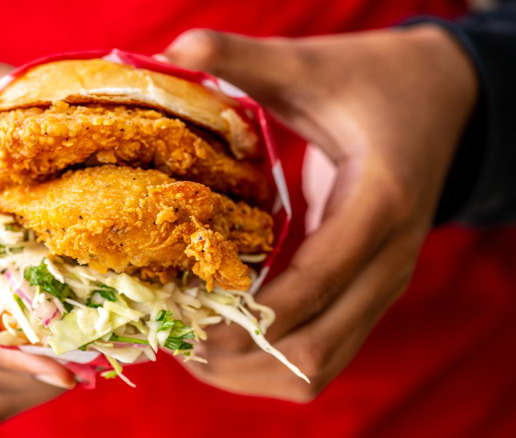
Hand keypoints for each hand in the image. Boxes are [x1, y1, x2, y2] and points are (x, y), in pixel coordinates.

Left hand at [162, 26, 476, 400]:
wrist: (446, 102)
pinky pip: (322, 353)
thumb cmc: (377, 84)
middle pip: (315, 349)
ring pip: (318, 367)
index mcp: (377, 204)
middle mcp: (386, 260)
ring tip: (191, 346)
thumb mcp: (314, 67)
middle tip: (175, 335)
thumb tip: (176, 46)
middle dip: (239, 355)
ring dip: (251, 369)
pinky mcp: (366, 293)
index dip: (250, 312)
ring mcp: (379, 284)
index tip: (188, 318)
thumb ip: (247, 58)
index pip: (317, 282)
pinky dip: (270, 360)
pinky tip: (225, 336)